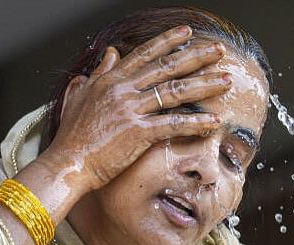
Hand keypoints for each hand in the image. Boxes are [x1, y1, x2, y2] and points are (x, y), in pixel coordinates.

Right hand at [45, 25, 231, 191]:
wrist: (67, 163)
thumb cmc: (71, 136)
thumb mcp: (79, 96)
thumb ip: (97, 74)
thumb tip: (110, 54)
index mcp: (110, 80)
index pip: (145, 54)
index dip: (168, 41)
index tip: (187, 33)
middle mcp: (123, 90)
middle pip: (167, 68)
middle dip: (197, 57)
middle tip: (218, 50)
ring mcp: (131, 109)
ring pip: (175, 92)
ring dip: (204, 85)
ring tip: (226, 81)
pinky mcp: (138, 132)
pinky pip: (174, 124)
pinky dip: (197, 122)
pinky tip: (215, 121)